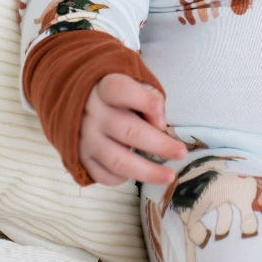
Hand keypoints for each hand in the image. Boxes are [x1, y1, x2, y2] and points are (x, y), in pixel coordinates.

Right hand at [79, 73, 186, 187]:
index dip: (143, 101)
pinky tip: (137, 172)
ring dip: (147, 171)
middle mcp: (92, 114)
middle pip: (127, 131)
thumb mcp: (133, 83)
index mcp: (104, 88)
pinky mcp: (81, 158)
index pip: (120, 90)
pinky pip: (103, 175)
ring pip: (117, 160)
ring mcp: (85, 138)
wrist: (80, 104)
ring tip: (169, 176)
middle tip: (181, 153)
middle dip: (158, 145)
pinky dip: (122, 178)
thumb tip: (159, 123)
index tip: (162, 116)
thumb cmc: (117, 94)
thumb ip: (149, 96)